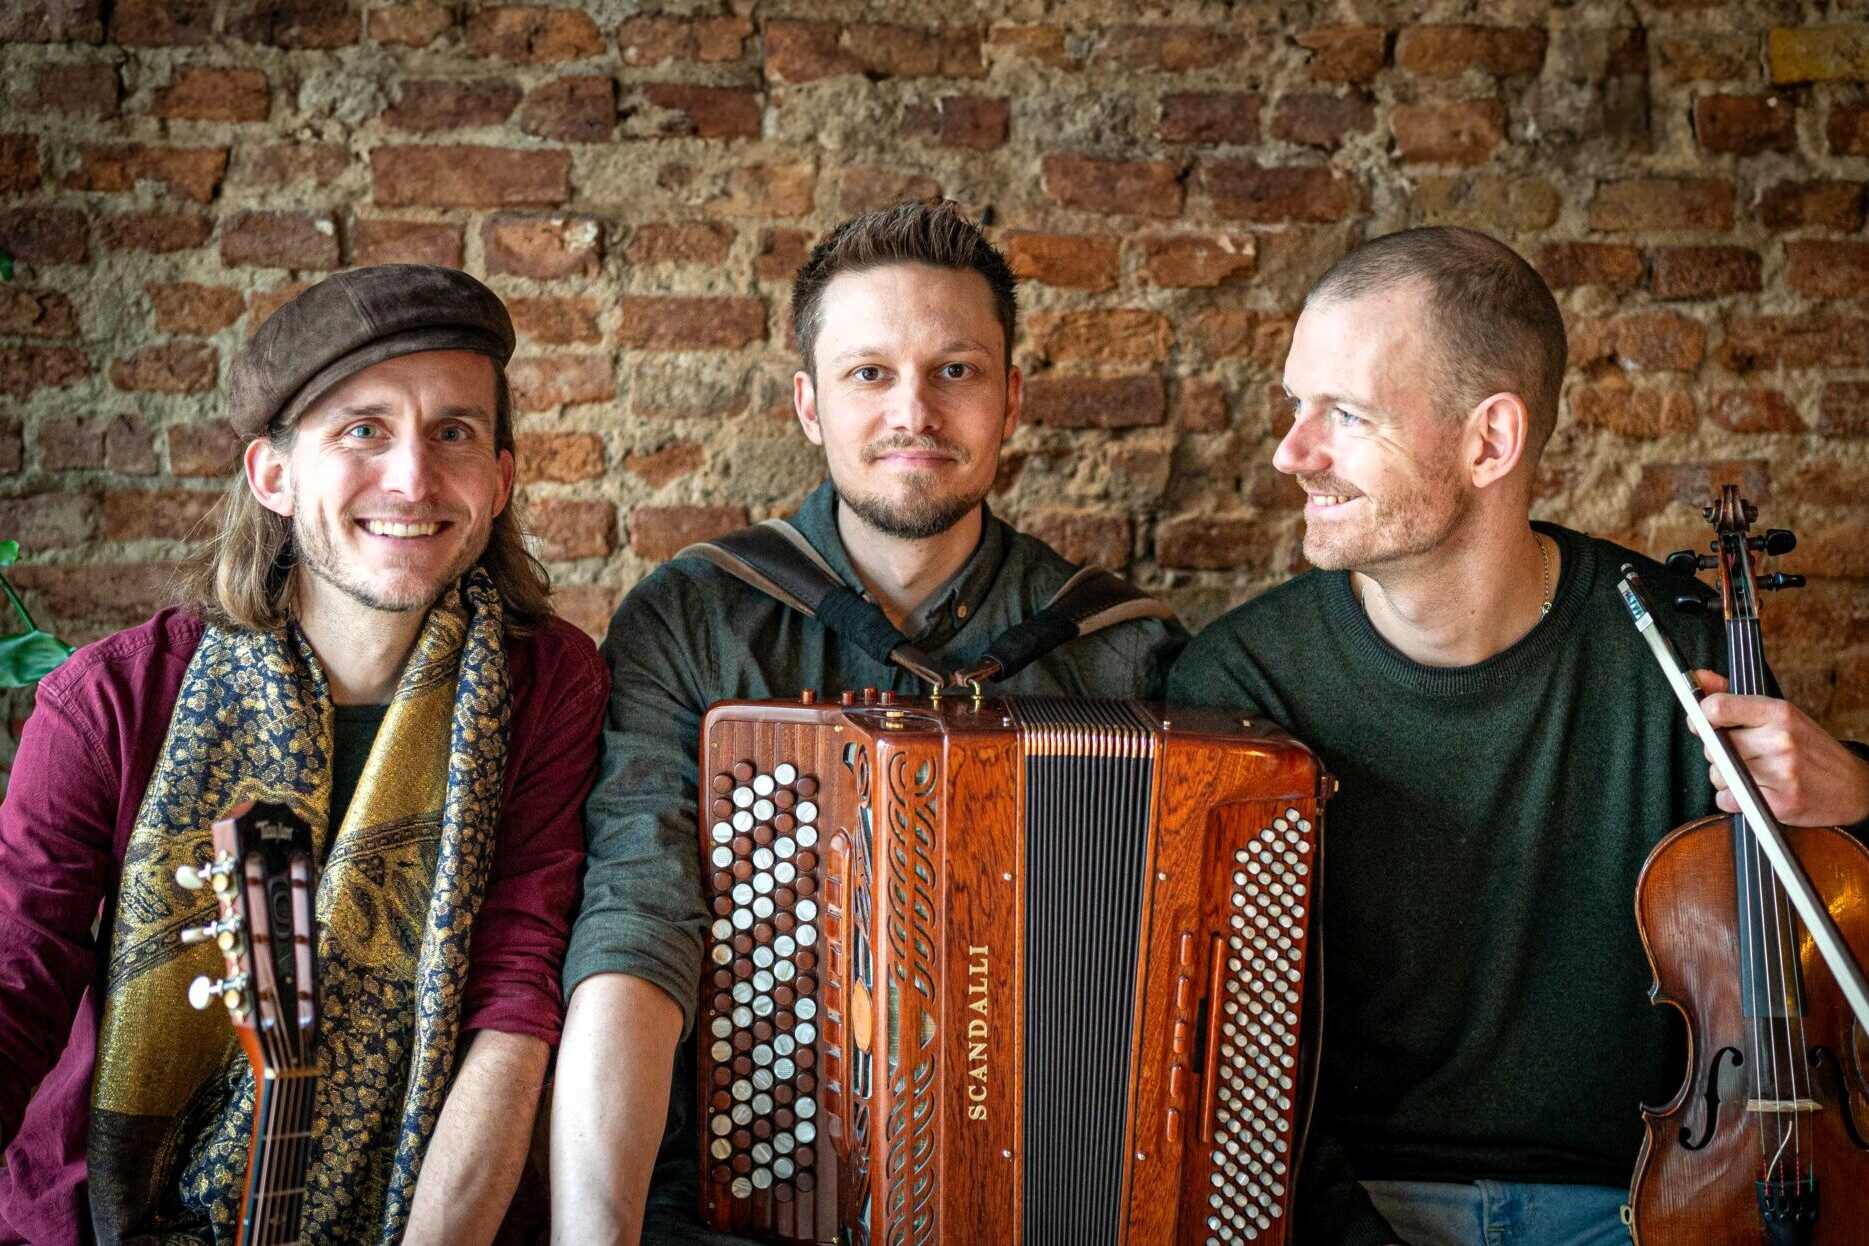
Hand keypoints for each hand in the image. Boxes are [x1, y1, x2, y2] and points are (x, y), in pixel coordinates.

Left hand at [1693, 671, 1868, 826]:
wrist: (1853, 786)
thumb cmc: (1810, 748)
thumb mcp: (1781, 714)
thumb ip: (1734, 697)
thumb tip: (1698, 677)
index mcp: (1780, 713)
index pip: (1717, 708)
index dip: (1701, 717)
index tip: (1704, 724)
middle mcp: (1781, 740)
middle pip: (1713, 746)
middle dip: (1718, 753)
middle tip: (1741, 755)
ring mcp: (1783, 773)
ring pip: (1718, 774)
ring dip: (1726, 777)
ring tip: (1753, 774)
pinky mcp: (1781, 804)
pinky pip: (1728, 800)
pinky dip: (1732, 799)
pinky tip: (1754, 792)